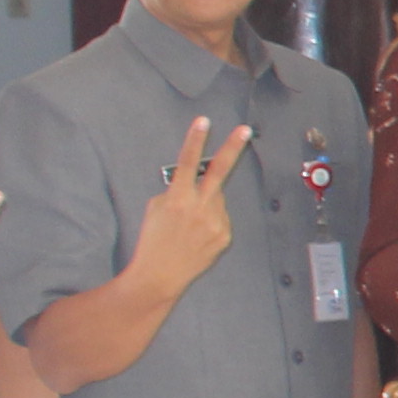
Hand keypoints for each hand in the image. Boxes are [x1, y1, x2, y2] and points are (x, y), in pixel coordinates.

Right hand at [131, 118, 251, 294]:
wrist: (159, 275)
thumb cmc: (153, 240)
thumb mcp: (155, 208)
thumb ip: (176, 191)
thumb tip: (194, 183)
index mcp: (177, 197)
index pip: (187, 161)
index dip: (195, 140)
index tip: (203, 121)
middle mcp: (199, 207)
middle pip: (219, 171)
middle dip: (232, 148)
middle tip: (244, 129)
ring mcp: (215, 221)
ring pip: (217, 199)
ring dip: (208, 202)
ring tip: (190, 223)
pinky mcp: (224, 235)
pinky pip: (222, 218)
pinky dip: (212, 220)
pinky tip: (198, 234)